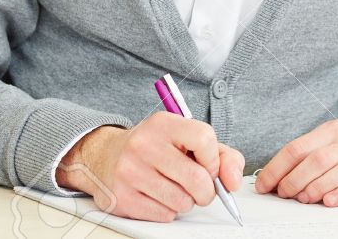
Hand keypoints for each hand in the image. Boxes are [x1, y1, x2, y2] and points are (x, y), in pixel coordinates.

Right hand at [59, 114, 243, 221]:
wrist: (104, 156)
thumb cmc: (155, 149)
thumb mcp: (185, 139)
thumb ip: (220, 155)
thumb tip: (233, 181)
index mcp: (163, 124)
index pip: (204, 138)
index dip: (214, 160)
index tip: (209, 167)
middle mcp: (144, 144)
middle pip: (197, 178)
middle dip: (206, 191)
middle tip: (200, 189)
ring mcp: (130, 171)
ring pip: (183, 201)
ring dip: (186, 201)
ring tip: (174, 189)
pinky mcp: (123, 197)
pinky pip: (165, 215)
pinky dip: (169, 210)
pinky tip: (158, 196)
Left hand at [255, 116, 337, 207]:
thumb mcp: (336, 141)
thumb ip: (310, 155)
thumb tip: (278, 175)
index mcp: (332, 131)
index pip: (297, 148)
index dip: (277, 168)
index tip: (264, 183)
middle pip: (315, 160)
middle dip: (294, 180)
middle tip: (283, 194)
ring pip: (336, 172)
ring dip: (315, 187)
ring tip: (302, 199)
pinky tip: (329, 201)